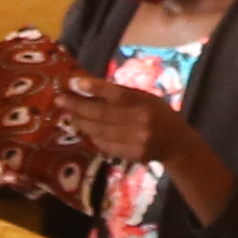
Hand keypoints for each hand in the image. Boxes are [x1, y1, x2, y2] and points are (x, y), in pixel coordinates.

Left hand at [54, 77, 179, 163]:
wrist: (176, 143)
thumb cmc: (158, 113)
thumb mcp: (144, 97)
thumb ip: (120, 94)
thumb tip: (87, 87)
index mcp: (144, 102)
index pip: (116, 94)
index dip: (94, 88)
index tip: (73, 82)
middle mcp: (140, 121)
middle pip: (102, 114)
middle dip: (78, 107)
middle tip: (60, 100)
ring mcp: (135, 140)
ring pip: (99, 131)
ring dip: (81, 123)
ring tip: (69, 115)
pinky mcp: (130, 154)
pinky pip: (104, 144)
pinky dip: (92, 136)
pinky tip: (85, 129)